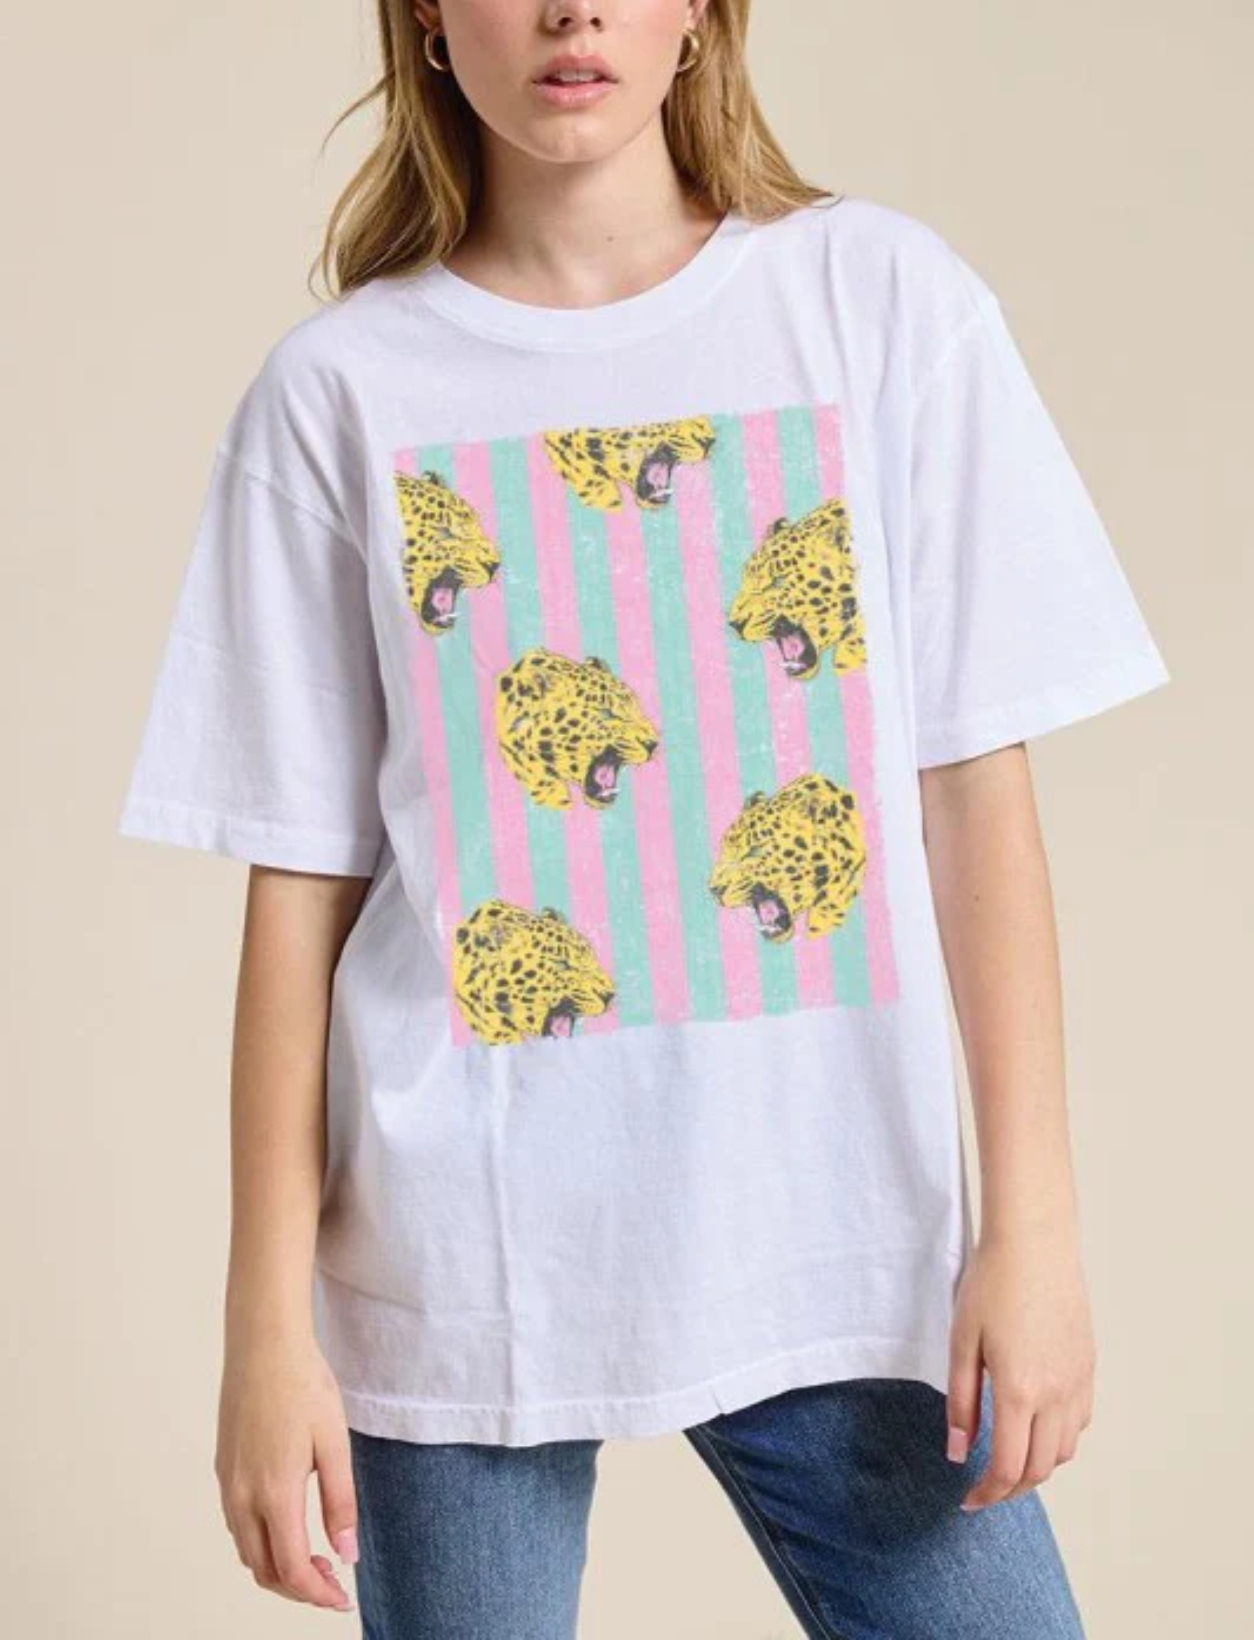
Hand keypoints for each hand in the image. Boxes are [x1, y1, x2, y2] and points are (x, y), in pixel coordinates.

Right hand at [215, 1324, 358, 1610]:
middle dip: (298, 1587)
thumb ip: (340, 1503)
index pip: (292, 1569)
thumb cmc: (304, 1385)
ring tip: (316, 1557)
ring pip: (247, 1550)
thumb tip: (346, 1554)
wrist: (264, 1343)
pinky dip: (261, 1542)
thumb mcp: (335, 1444)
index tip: (342, 1599)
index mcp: (274, 1493)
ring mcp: (227, 1483)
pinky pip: (237, 1524)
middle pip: (264, 1570)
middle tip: (334, 1582)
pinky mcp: (223, 1468)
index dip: (318, 1594)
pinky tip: (287, 1525)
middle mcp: (242, 1496)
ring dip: (278, 1567)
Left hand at [945, 1225, 1095, 1511]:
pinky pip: (1079, 1421)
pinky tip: (1034, 1423)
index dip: (987, 1493)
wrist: (1035, 1242)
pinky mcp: (1088, 1366)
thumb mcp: (962, 1342)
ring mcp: (1078, 1381)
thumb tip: (957, 1452)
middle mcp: (1056, 1394)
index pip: (1008, 1468)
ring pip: (1064, 1449)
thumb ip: (960, 1402)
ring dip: (1037, 1465)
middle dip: (1011, 1488)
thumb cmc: (991, 1284)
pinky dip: (1057, 1438)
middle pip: (1040, 1468)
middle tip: (984, 1488)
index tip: (967, 1501)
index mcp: (1019, 1391)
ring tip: (1007, 1457)